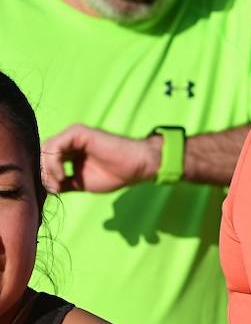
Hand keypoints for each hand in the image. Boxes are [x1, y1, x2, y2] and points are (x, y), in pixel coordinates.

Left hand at [40, 124, 159, 193]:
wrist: (136, 168)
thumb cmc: (114, 175)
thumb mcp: (80, 183)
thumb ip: (63, 183)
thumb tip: (45, 189)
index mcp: (70, 151)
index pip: (45, 160)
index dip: (44, 176)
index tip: (53, 191)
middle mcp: (70, 141)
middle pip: (42, 154)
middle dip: (43, 173)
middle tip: (53, 188)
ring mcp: (74, 135)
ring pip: (45, 149)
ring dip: (47, 169)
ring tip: (58, 182)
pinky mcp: (78, 133)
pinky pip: (55, 146)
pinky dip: (53, 162)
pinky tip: (61, 174)